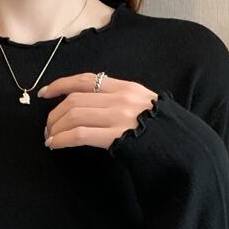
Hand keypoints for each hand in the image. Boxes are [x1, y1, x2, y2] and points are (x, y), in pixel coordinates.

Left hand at [38, 72, 157, 149]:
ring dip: (56, 128)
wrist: (183, 149)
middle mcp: (121, 98)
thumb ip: (121, 102)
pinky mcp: (115, 136)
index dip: (61, 85)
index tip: (45, 93)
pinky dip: (62, 139)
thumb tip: (94, 107)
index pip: (86, 80)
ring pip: (73, 116)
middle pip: (75, 100)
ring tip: (50, 139)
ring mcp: (119, 116)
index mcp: (127, 87)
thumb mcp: (145, 107)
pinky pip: (79, 134)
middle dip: (55, 115)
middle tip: (48, 128)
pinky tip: (56, 144)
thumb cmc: (162, 133)